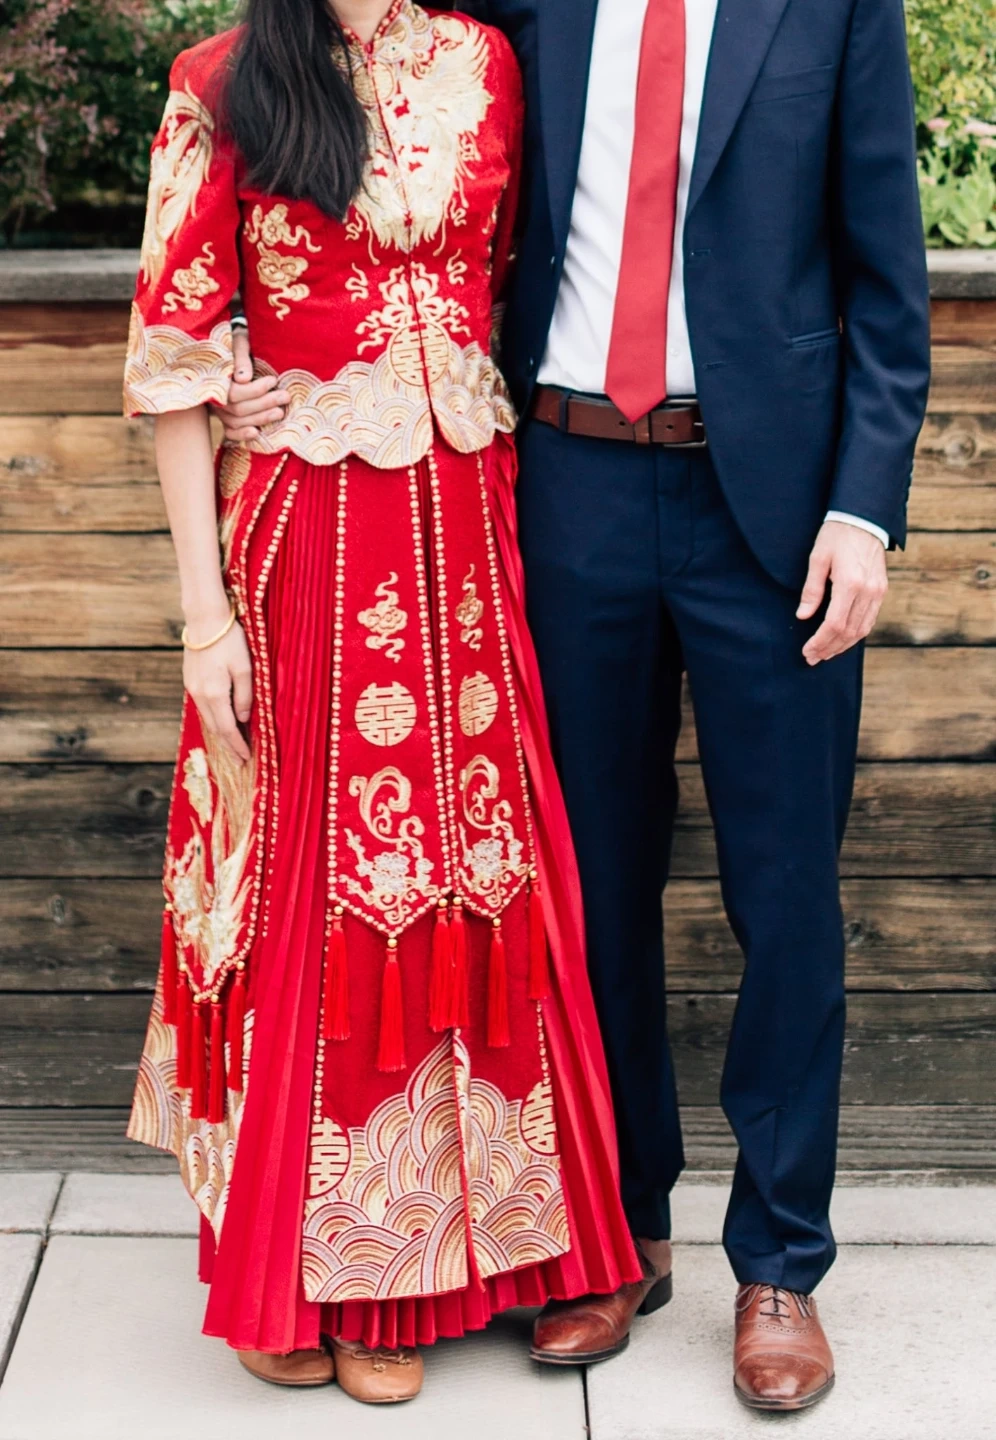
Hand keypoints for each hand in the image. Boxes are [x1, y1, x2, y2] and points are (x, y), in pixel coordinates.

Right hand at [183, 608, 253, 763]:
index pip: (228, 728)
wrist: (204, 619)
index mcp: (214, 693)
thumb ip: (245, 696)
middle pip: (215, 728)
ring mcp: (192, 688)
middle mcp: (199, 694)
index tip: (246, 758)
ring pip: (208, 718)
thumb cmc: (229, 640)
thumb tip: (243, 718)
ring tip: (232, 746)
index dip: (237, 746)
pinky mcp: (190, 680)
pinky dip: (214, 718)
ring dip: (220, 733)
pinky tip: (222, 721)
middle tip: (240, 760)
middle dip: (228, 745)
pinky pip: (203, 707)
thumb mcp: (245, 668)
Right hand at [216, 328, 288, 443]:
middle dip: (264, 404)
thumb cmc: (234, 343)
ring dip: (260, 419)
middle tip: (285, 396)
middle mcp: (214, 396)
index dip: (255, 390)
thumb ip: (241, 358)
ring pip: (236, 421)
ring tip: (280, 412)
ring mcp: (219, 409)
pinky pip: (230, 432)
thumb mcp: (238, 343)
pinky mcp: (225, 417)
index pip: (234, 392)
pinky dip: (242, 435)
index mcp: (215, 377)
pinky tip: (257, 433)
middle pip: (238, 409)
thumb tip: (244, 378)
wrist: (228, 347)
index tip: (273, 380)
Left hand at [797, 521, 887, 665]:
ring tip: (825, 653)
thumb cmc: (837, 535)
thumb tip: (803, 616)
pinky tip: (842, 639)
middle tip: (812, 657)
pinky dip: (855, 634)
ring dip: (842, 645)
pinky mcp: (881, 590)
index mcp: (850, 583)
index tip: (807, 650)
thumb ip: (811, 590)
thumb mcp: (818, 558)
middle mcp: (868, 591)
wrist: (864, 518)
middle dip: (829, 648)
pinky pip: (869, 620)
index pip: (834, 624)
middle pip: (848, 632)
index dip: (820, 641)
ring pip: (861, 630)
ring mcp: (878, 592)